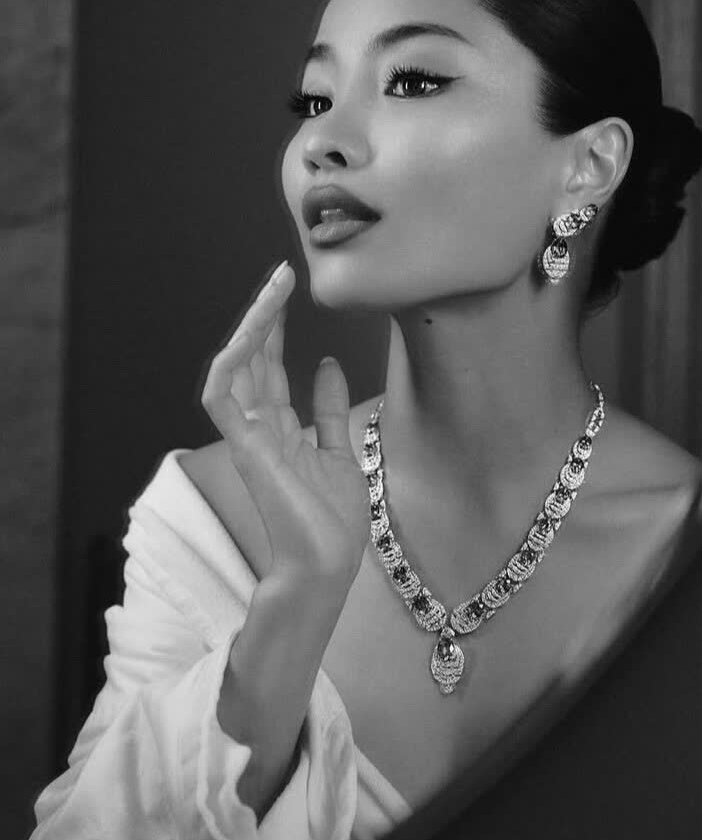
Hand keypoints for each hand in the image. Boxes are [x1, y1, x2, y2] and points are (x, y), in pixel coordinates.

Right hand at [201, 261, 370, 582]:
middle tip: (283, 273)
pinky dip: (231, 361)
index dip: (277, 329)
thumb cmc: (332, 523)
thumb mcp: (341, 453)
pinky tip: (250, 331)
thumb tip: (326, 364)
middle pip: (254, 360)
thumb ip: (328, 411)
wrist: (327, 566)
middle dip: (266, 315)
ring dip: (252, 326)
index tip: (291, 291)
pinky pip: (222, 395)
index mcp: (280, 431)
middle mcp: (259, 428)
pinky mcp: (244, 447)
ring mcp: (248, 437)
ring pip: (235, 367)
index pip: (270, 368)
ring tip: (274, 289)